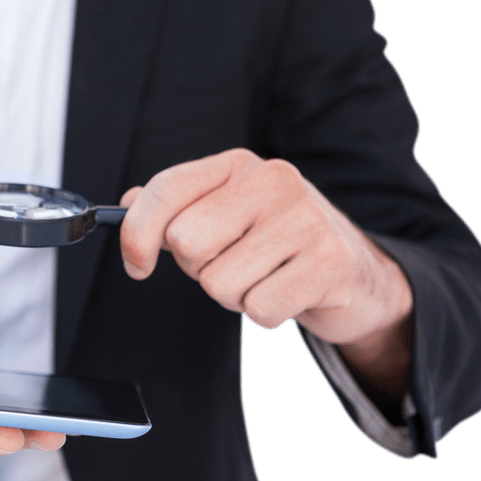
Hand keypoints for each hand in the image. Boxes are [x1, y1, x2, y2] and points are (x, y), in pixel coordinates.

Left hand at [119, 148, 413, 395]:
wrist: (355, 271)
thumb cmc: (277, 243)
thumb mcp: (225, 213)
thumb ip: (175, 208)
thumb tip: (125, 204)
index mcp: (238, 165)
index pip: (167, 189)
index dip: (137, 234)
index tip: (136, 266)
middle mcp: (274, 181)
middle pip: (186, 243)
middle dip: (199, 269)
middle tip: (231, 264)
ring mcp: (306, 218)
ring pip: (219, 283)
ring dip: (234, 296)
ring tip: (263, 278)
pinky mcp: (330, 262)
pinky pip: (259, 309)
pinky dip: (264, 314)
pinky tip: (286, 294)